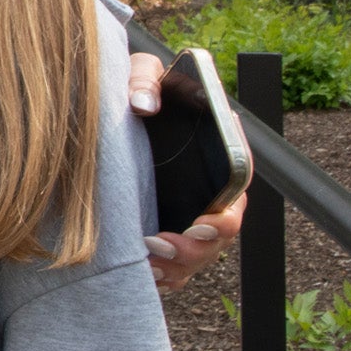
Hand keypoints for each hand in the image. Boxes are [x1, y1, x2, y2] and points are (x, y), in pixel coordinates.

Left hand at [126, 51, 247, 295]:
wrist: (113, 113)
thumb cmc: (137, 91)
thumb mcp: (140, 76)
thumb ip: (145, 79)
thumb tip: (144, 104)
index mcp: (217, 157)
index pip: (236, 193)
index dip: (226, 217)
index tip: (201, 223)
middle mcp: (210, 191)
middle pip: (219, 236)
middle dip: (194, 249)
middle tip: (159, 244)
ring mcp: (191, 215)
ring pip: (198, 256)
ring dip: (177, 265)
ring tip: (148, 260)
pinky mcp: (170, 233)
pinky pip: (177, 268)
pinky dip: (164, 275)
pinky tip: (146, 273)